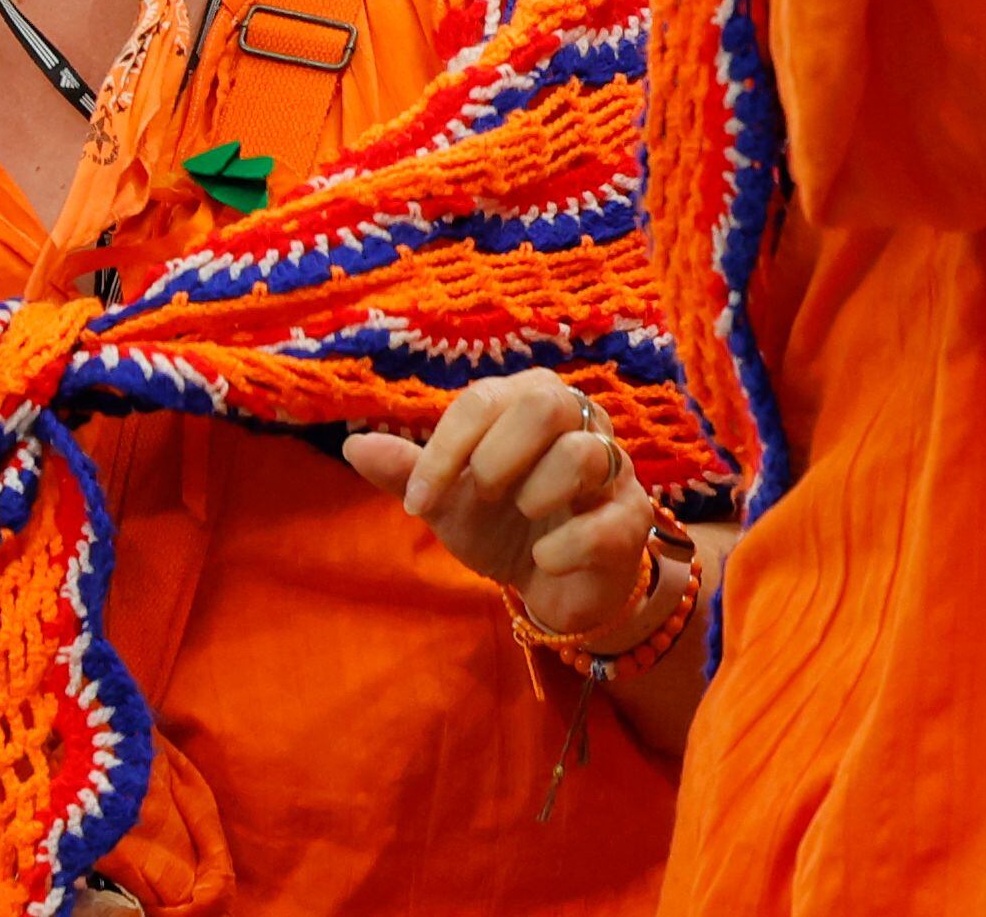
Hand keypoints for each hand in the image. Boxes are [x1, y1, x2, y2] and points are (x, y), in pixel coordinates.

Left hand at [342, 371, 663, 643]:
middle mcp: (578, 423)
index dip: (444, 451)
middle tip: (482, 493)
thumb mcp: (450, 502)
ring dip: (538, 491)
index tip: (415, 503)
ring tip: (522, 516)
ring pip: (585, 452)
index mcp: (528, 404)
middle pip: (546, 400)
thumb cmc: (504, 526)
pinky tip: (544, 558)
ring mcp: (613, 469)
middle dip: (498, 453)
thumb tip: (353, 445)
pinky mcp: (633, 520)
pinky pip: (609, 521)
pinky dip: (564, 546)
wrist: (559, 585)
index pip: (484, 400)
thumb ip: (407, 473)